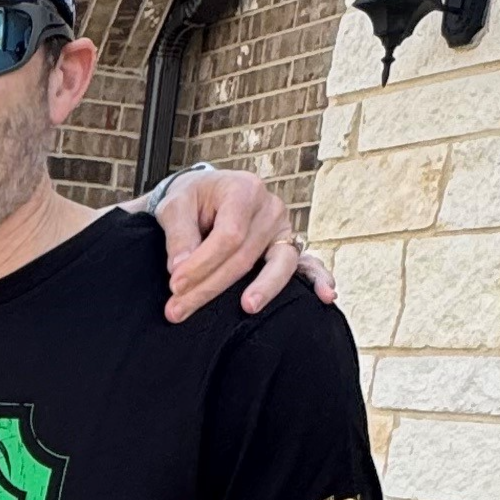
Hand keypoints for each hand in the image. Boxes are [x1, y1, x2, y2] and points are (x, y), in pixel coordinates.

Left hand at [154, 168, 337, 321]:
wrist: (205, 194)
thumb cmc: (191, 200)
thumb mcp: (174, 207)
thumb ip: (178, 235)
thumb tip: (180, 267)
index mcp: (244, 190)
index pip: (228, 235)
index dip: (202, 264)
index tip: (175, 285)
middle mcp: (270, 208)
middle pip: (245, 256)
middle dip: (210, 287)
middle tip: (178, 310)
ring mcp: (284, 228)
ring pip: (278, 264)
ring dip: (262, 290)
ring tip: (248, 307)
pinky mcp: (288, 246)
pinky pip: (305, 265)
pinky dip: (317, 280)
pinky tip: (326, 296)